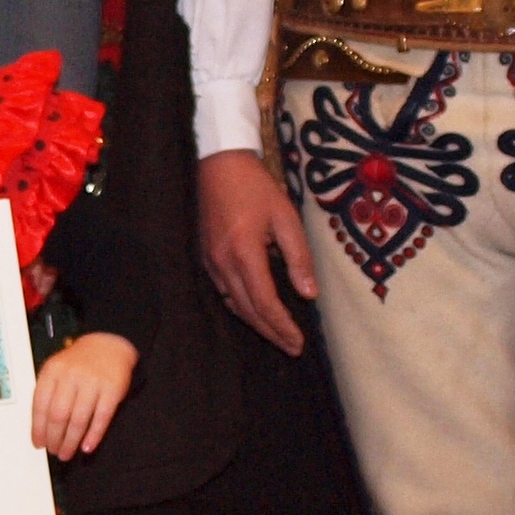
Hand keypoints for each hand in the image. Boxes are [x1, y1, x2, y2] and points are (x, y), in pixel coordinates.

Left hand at [29, 331, 138, 458]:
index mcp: (53, 371)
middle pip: (58, 415)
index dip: (38, 428)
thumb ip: (48, 393)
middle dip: (54, 438)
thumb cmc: (79, 362)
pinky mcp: (112, 390)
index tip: (38, 443)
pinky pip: (101, 417)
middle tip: (54, 451)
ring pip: (79, 419)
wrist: (108, 343)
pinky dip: (94, 435)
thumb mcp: (57, 369)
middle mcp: (71, 376)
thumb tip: (40, 427)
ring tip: (67, 453)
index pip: (40, 405)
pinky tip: (87, 446)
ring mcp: (92, 382)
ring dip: (71, 441)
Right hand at [196, 146, 318, 352]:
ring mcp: (211, 262)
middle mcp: (223, 263)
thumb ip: (298, 257)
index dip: (282, 326)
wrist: (218, 165)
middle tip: (292, 348)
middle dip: (271, 333)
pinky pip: (224, 291)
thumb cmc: (256, 187)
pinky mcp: (206, 257)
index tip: (299, 342)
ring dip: (256, 323)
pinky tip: (255, 310)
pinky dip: (241, 306)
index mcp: (244, 253)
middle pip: (248, 310)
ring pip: (234, 304)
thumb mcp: (286, 217)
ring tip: (278, 336)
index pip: (265, 302)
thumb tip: (308, 293)